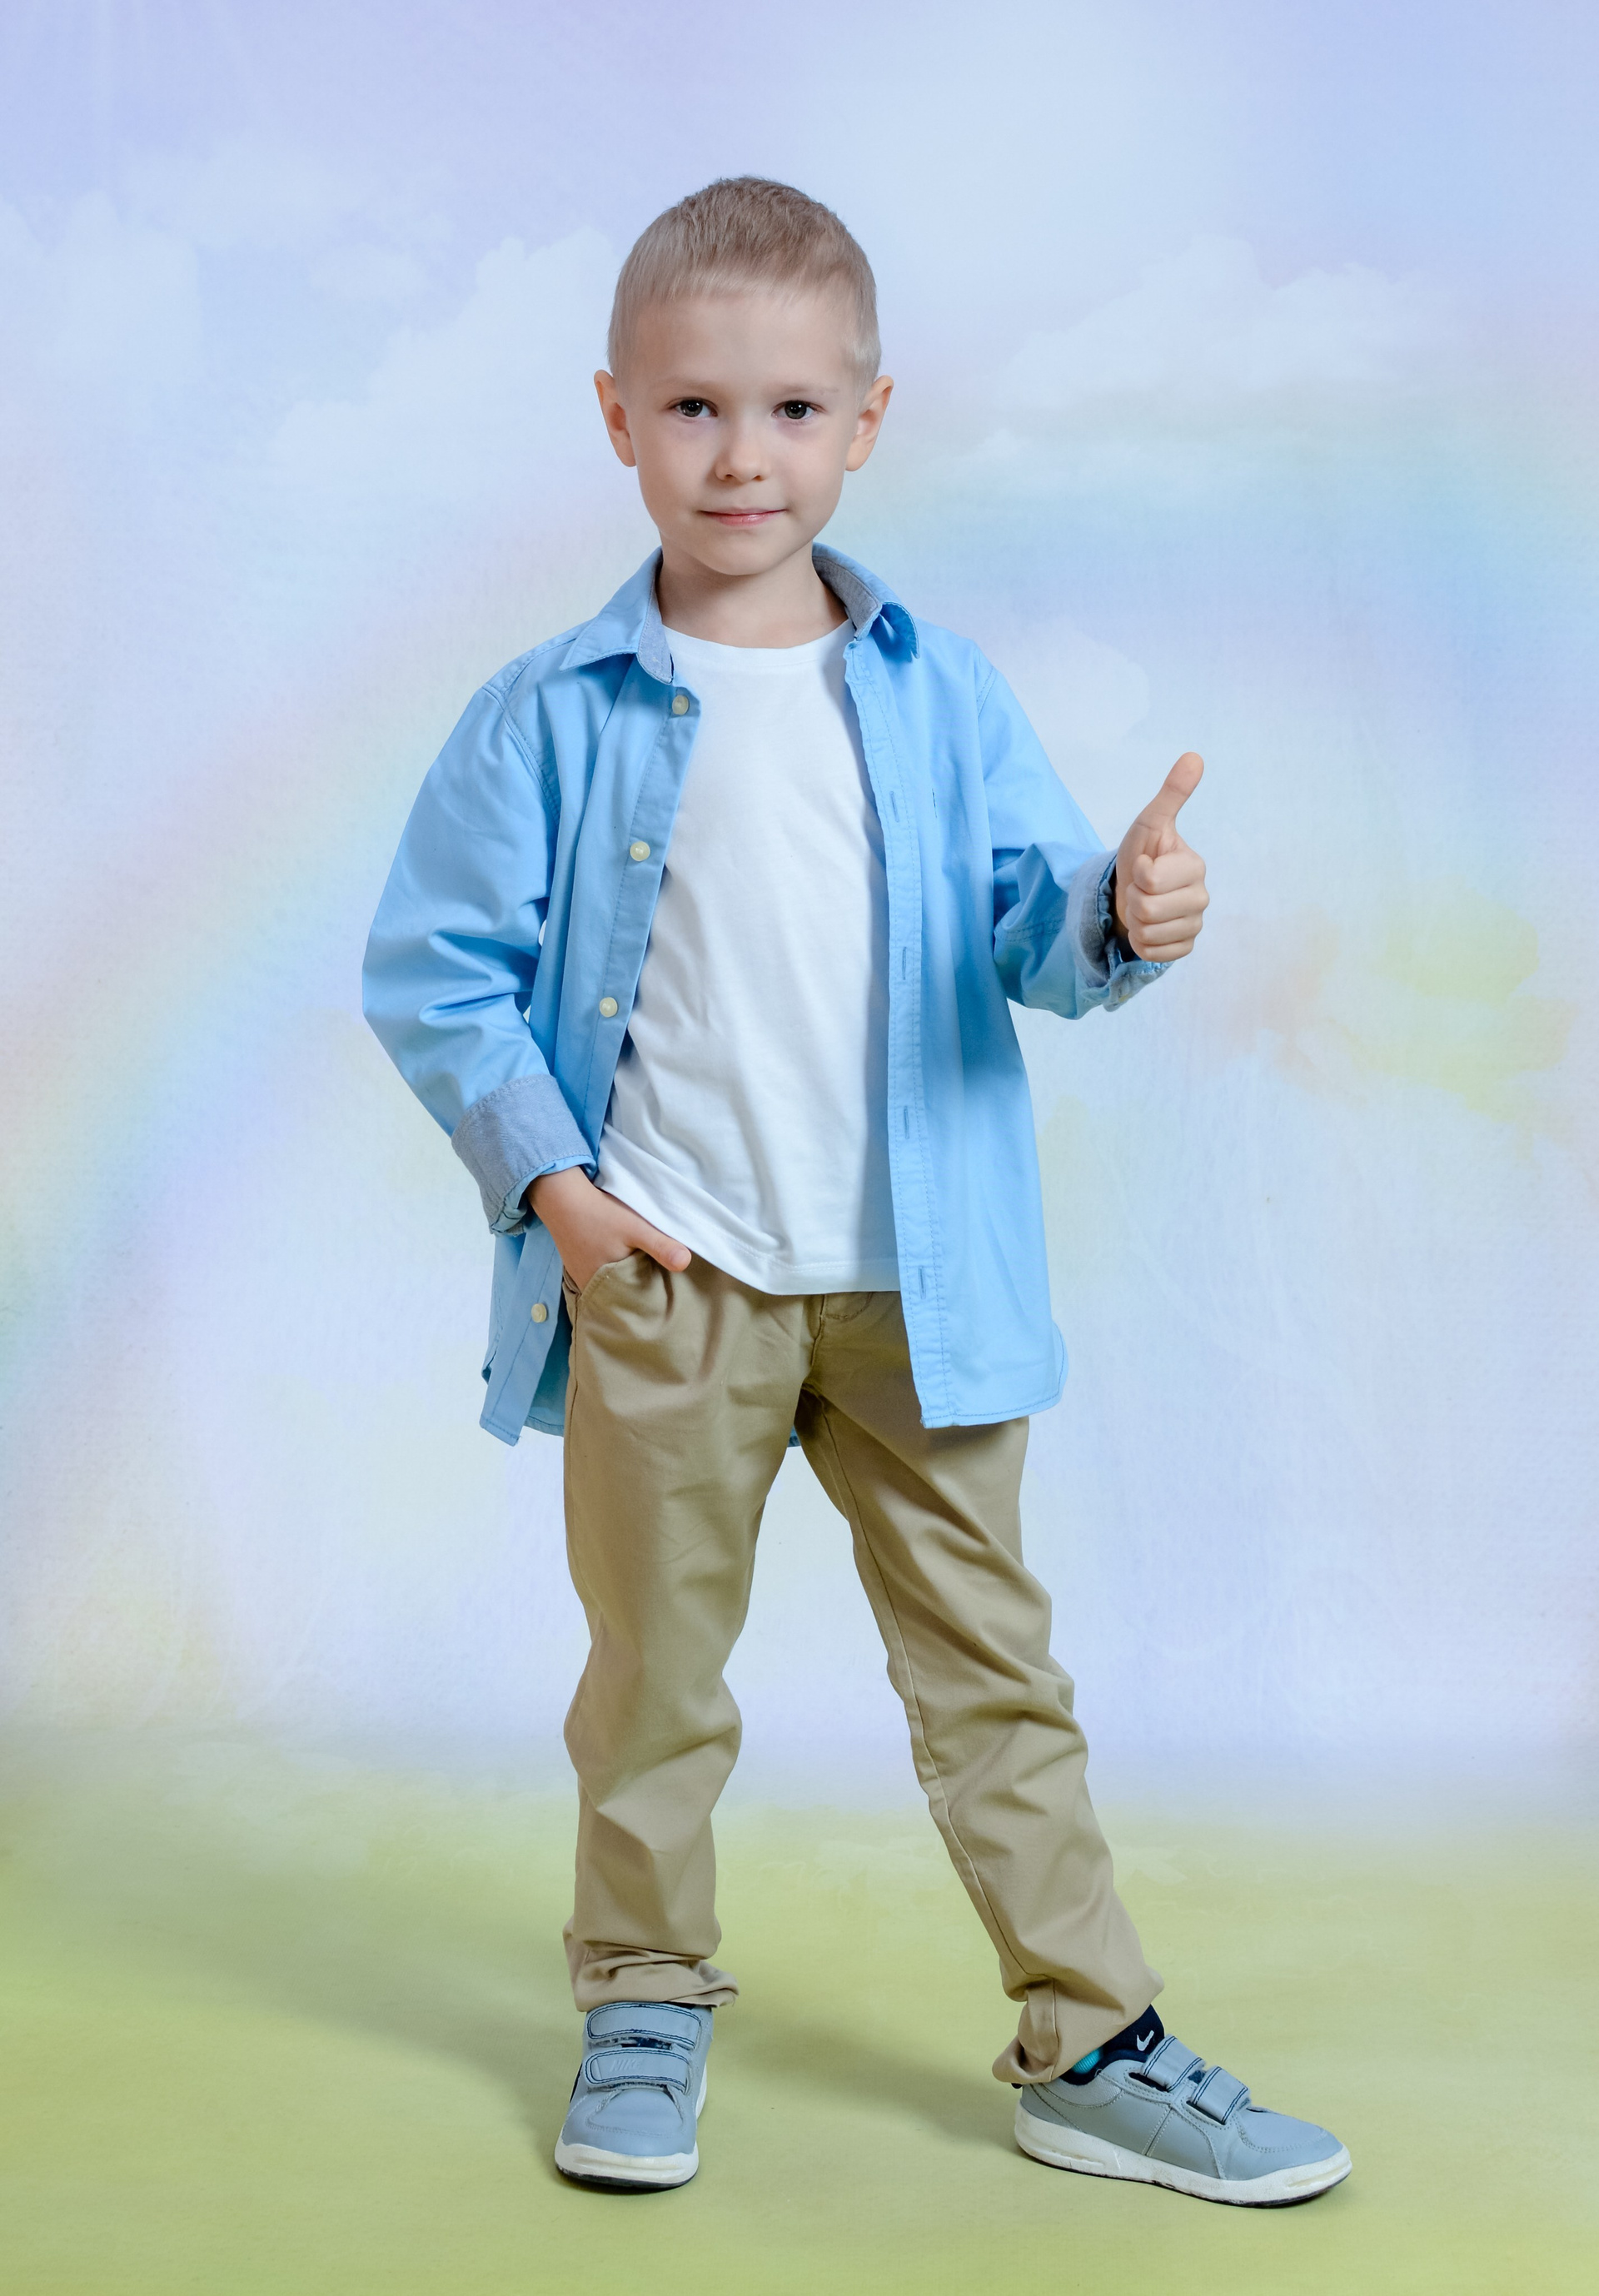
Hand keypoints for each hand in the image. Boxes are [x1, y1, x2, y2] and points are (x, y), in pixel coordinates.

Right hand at [526, 1165, 691, 1291]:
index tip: (671, 1291)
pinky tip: (624, 1262)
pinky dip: (614, 1274)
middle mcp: (593, 1289)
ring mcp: (583, 1279)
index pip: (639, 1301)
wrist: (562, 1198)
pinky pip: (602, 1278)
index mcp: (609, 1286)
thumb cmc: (600, 1214)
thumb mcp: (635, 1228)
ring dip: (627, 1282)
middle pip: (625, 1295)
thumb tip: (685, 1263)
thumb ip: (660, 1246)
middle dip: (642, 1291)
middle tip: (662, 1281)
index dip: (656, 1296)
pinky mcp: (578, 1269)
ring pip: (613, 1287)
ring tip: (646, 1272)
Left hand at [1113, 751, 1207, 960]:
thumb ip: (1171, 794)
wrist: (1130, 890)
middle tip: (1139, 889)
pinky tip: (1147, 927)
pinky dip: (1141, 942)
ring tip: (1142, 906)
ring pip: (1149, 932)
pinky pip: (1154, 953)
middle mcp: (1202, 897)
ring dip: (1135, 921)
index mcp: (1195, 866)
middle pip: (1148, 909)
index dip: (1136, 873)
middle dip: (1133, 899)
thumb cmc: (1141, 854)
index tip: (1142, 866)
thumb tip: (1194, 756)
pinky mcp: (1185, 947)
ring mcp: (1195, 924)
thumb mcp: (1149, 823)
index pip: (1151, 880)